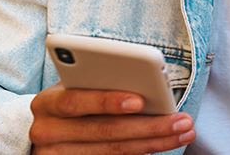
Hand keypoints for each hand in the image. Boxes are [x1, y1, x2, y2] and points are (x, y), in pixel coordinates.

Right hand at [29, 82, 195, 154]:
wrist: (47, 131)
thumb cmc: (71, 101)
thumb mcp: (76, 87)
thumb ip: (97, 83)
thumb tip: (144, 85)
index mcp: (47, 103)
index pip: (75, 101)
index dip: (106, 101)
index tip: (140, 101)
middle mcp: (47, 132)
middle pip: (104, 131)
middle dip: (148, 125)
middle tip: (181, 121)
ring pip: (113, 151)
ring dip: (153, 142)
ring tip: (182, 132)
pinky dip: (141, 151)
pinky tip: (162, 143)